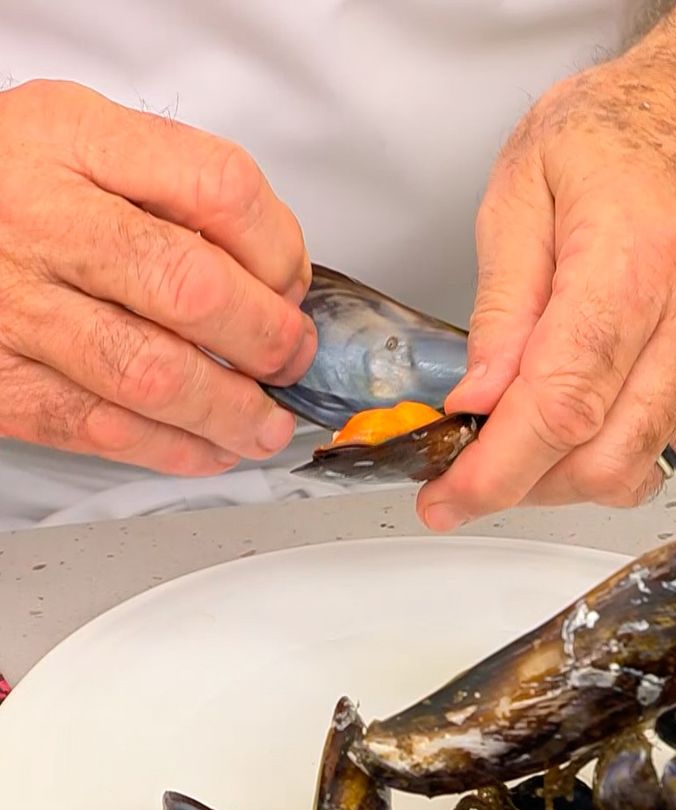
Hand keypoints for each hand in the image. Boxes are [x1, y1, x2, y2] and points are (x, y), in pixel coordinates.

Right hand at [0, 79, 313, 473]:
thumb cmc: (7, 182)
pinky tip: (208, 446)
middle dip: (265, 339)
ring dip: (230, 411)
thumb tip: (278, 279)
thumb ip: (181, 189)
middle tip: (290, 360)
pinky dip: (171, 447)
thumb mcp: (86, 139)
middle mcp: (39, 217)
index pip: (220, 189)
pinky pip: (96, 425)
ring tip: (265, 423)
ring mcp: (10, 302)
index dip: (279, 250)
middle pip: (192, 287)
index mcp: (75, 140)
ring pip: (150, 372)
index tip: (291, 286)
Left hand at [416, 46, 675, 531]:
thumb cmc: (630, 132)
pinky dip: (610, 451)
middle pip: (603, 459)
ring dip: (565, 478)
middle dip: (523, 487)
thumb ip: (503, 302)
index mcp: (633, 263)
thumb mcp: (527, 184)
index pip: (562, 404)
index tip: (447, 497)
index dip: (496, 470)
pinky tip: (581, 411)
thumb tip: (479, 399)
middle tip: (469, 472)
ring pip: (638, 468)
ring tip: (521, 441)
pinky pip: (665, 446)